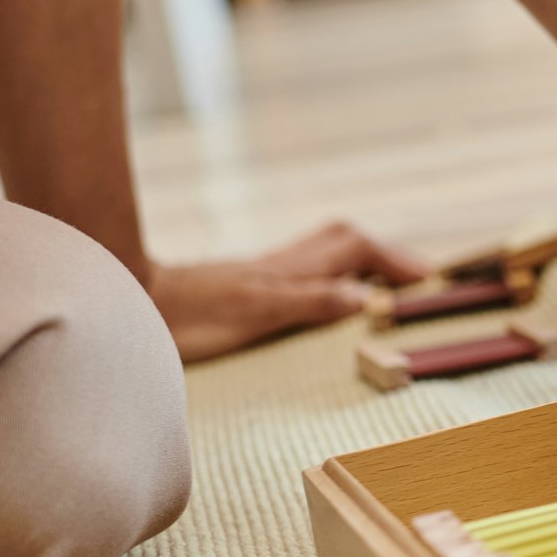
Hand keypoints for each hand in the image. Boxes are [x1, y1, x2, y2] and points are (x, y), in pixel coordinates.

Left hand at [145, 222, 430, 361]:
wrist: (125, 302)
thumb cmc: (184, 316)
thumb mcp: (252, 313)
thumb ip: (310, 301)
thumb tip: (366, 296)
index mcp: (289, 270)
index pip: (357, 248)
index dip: (396, 260)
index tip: (430, 278)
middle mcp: (280, 266)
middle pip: (345, 240)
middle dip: (386, 251)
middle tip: (418, 274)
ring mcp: (261, 274)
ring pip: (324, 252)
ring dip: (362, 258)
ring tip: (387, 280)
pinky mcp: (243, 288)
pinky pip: (304, 270)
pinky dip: (332, 273)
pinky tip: (326, 293)